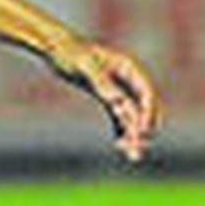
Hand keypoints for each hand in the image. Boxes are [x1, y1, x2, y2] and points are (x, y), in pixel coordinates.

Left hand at [47, 36, 161, 162]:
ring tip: (133, 156)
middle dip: (143, 128)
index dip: (148, 112)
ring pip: (131, 115)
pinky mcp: (106, 97)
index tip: (142, 131)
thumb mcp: (85, 66)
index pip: (146, 93)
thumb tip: (118, 101)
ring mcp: (117, 89)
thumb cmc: (71, 52)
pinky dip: (120, 131)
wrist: (56, 49)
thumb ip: (101, 83)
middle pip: (143, 107)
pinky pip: (118, 117)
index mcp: (128, 68)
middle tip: (139, 148)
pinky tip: (119, 145)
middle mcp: (126, 79)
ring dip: (133, 134)